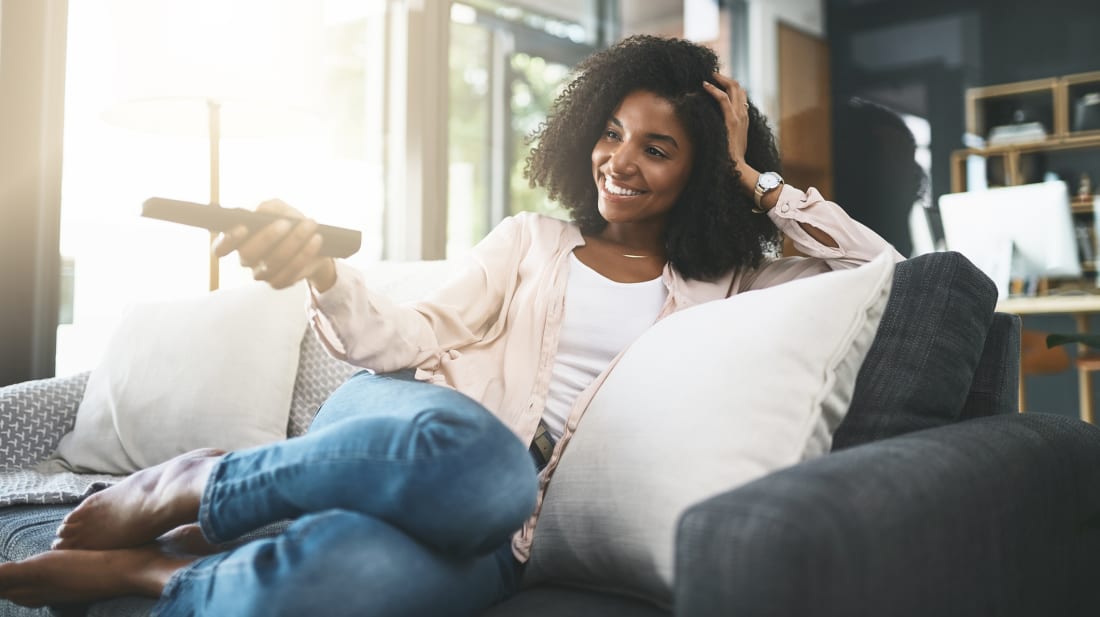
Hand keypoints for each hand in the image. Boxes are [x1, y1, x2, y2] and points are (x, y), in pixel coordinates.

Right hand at [211, 199, 336, 291]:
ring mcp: (261, 274)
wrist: (312, 241)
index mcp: (238, 240)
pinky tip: (316, 240)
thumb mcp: (280, 208)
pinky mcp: (279, 282)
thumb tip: (261, 211)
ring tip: (310, 226)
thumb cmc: (288, 221)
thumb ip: (269, 207)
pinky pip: (290, 273)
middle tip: (286, 223)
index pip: (220, 248)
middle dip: (268, 237)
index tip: (242, 228)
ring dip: (294, 242)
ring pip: (273, 263)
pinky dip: (305, 254)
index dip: (227, 240)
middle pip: (249, 254)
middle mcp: (246, 259)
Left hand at [702, 74, 757, 181]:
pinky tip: (705, 85)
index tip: (718, 81)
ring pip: (733, 89)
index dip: (730, 85)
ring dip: (720, 79)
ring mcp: (739, 116)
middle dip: (725, 78)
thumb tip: (717, 127)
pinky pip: (723, 99)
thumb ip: (728, 131)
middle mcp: (744, 114)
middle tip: (712, 74)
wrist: (739, 167)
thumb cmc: (733, 158)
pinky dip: (714, 89)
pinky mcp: (732, 121)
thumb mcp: (732, 140)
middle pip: (738, 88)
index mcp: (744, 117)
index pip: (740, 95)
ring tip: (709, 75)